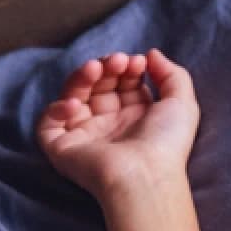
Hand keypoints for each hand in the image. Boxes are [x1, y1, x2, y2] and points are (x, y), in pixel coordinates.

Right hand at [35, 48, 200, 200]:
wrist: (144, 176)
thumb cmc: (166, 144)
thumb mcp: (182, 103)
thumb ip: (172, 74)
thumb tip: (151, 54)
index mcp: (136, 117)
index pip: (122, 83)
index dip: (126, 67)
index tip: (136, 61)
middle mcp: (110, 126)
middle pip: (98, 85)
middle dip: (106, 67)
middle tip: (117, 61)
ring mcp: (85, 136)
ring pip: (72, 96)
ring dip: (81, 77)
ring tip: (96, 68)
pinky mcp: (62, 148)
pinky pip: (48, 124)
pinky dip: (57, 108)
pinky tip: (76, 105)